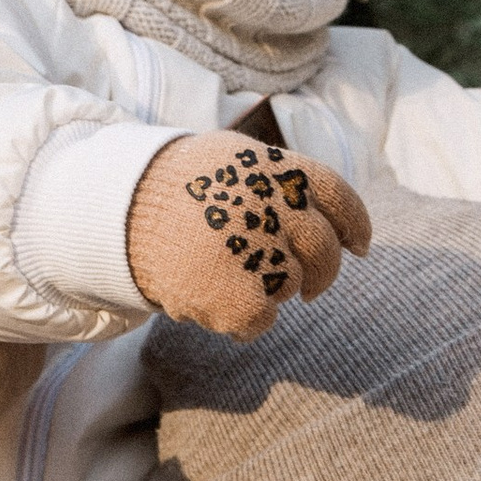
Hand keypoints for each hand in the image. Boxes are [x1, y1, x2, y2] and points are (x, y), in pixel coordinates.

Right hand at [125, 131, 372, 338]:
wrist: (121, 212)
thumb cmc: (179, 186)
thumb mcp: (234, 159)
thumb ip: (285, 182)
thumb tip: (347, 232)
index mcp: (278, 170)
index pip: (340, 199)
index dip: (355, 226)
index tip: (359, 246)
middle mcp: (277, 209)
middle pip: (324, 253)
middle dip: (321, 272)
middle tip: (310, 286)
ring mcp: (262, 256)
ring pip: (290, 286)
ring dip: (267, 287)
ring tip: (221, 268)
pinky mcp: (244, 301)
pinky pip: (262, 321)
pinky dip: (241, 318)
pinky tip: (208, 294)